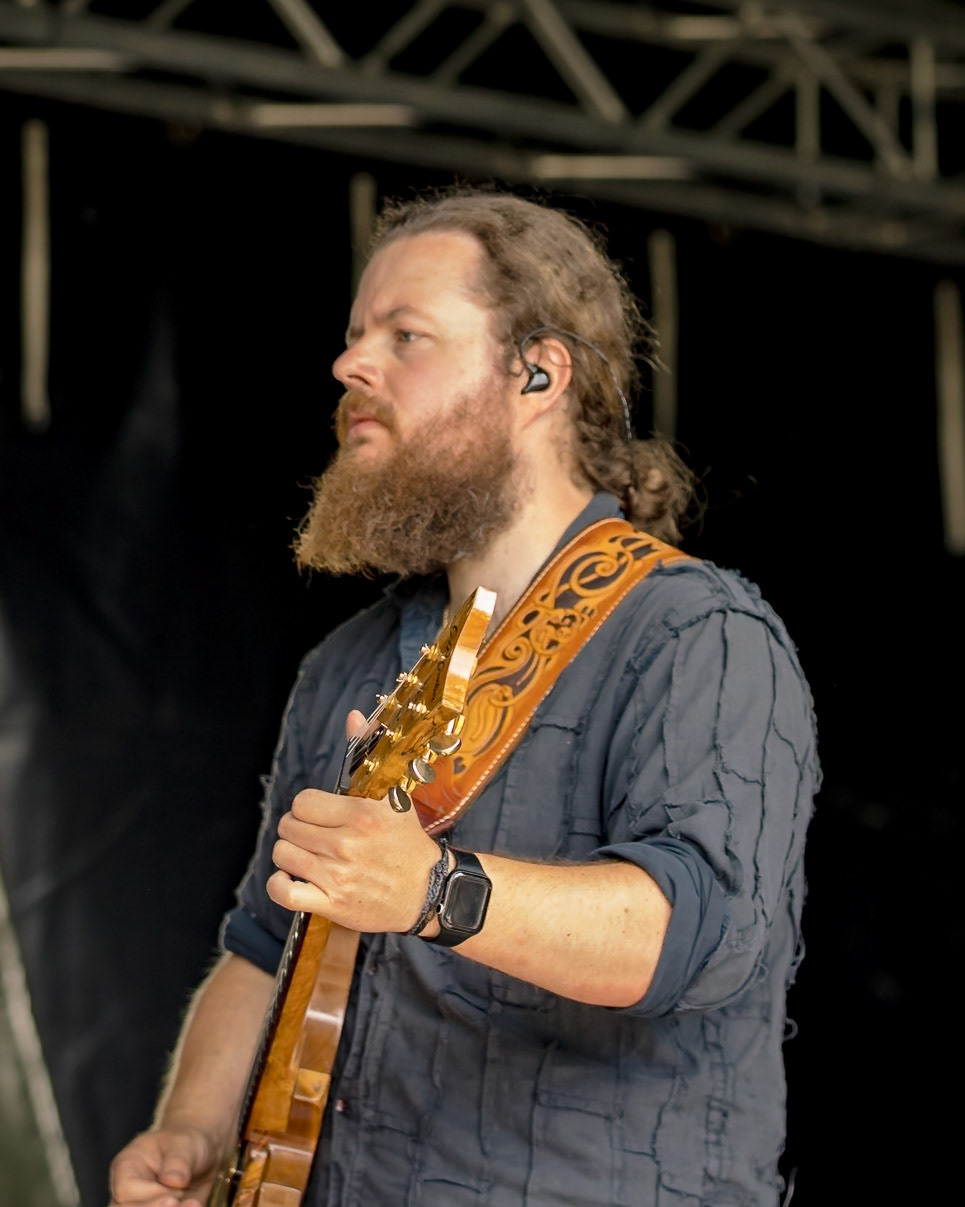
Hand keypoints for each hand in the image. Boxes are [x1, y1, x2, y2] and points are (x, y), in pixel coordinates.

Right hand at [108, 1125, 217, 1205]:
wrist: (200, 1157)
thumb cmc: (186, 1144)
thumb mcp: (184, 1144)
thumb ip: (178, 1161)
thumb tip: (173, 1181)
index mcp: (127, 1167)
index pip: (125, 1190)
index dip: (147, 1196)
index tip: (173, 1193)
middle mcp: (128, 1194)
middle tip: (178, 1201)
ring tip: (193, 1204)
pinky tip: (196, 1205)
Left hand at [266, 709, 440, 932]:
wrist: (428, 891)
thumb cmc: (407, 842)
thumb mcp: (392, 796)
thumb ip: (367, 753)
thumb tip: (353, 715)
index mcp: (361, 814)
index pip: (303, 802)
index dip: (307, 809)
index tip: (319, 817)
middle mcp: (347, 843)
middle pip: (289, 827)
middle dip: (297, 830)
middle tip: (314, 837)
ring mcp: (338, 875)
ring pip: (283, 855)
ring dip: (290, 856)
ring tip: (307, 857)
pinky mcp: (333, 903)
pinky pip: (285, 892)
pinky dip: (280, 885)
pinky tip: (291, 878)